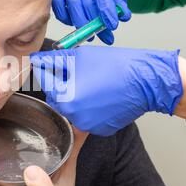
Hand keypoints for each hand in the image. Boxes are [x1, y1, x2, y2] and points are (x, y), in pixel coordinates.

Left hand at [30, 46, 182, 136]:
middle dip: (60, 84)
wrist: (146, 81)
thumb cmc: (116, 66)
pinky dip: (88, 107)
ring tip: (90, 81)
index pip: (44, 82)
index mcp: (65, 97)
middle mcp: (73, 115)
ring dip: (74, 96)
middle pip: (56, 98)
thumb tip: (38, 60)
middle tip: (72, 71)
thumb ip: (55, 60)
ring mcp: (87, 125)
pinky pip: (86, 117)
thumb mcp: (80, 57)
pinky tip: (100, 95)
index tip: (46, 64)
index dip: (45, 70)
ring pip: (71, 108)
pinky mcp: (99, 129)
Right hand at [53, 0, 130, 44]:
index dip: (106, 10)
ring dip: (80, 22)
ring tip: (90, 35)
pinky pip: (57, 4)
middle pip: (85, 0)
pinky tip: (74, 24)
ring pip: (71, 3)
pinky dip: (64, 17)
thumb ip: (121, 3)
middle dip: (93, 22)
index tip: (112, 26)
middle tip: (101, 36)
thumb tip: (123, 17)